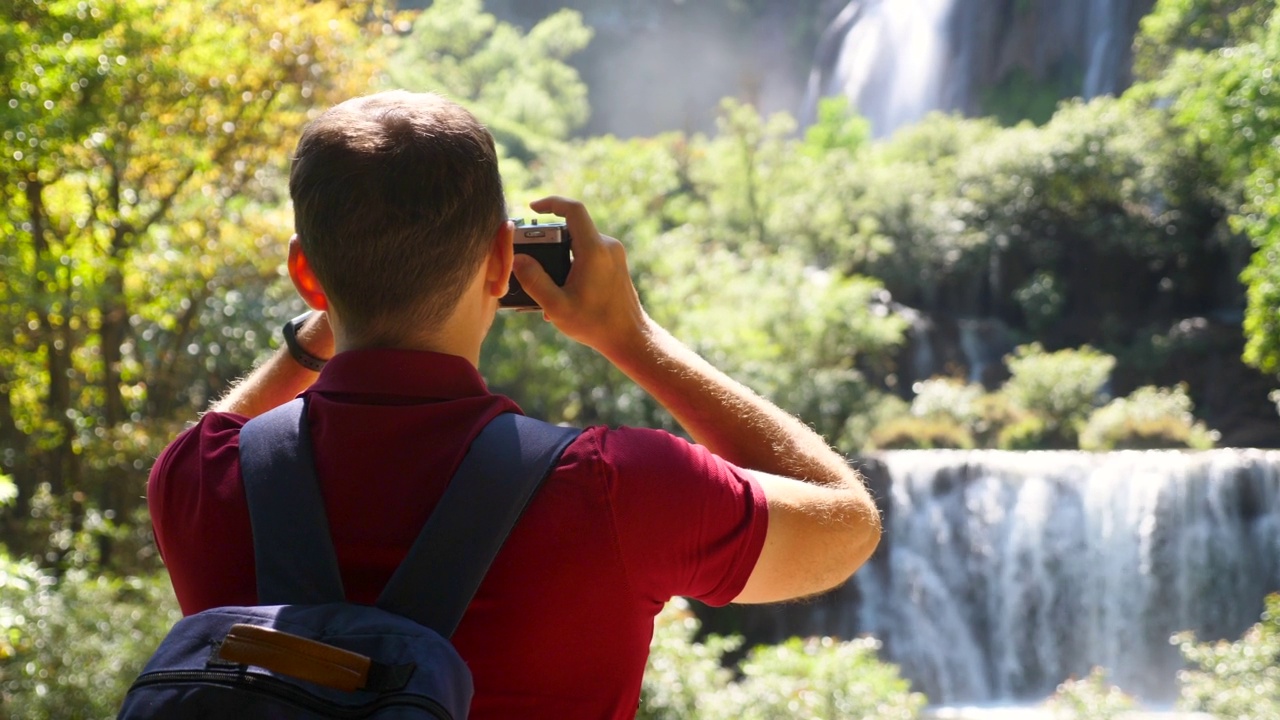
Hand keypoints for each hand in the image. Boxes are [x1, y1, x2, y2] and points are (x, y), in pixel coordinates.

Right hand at [512, 196, 648, 358]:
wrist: (630, 337)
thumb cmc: (596, 324)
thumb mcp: (557, 306)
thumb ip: (534, 281)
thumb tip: (516, 259)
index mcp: (594, 250)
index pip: (573, 210)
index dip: (551, 203)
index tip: (533, 207)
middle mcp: (607, 246)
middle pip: (571, 228)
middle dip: (547, 240)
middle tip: (530, 256)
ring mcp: (613, 255)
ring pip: (579, 243)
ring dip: (559, 256)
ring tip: (545, 283)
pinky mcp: (615, 264)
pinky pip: (588, 254)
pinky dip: (571, 264)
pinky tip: (561, 290)